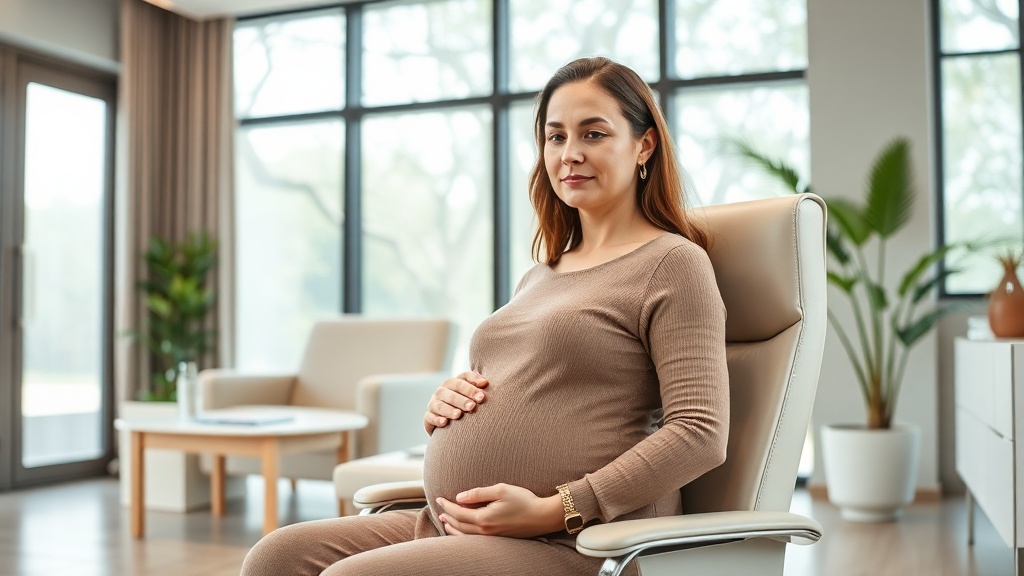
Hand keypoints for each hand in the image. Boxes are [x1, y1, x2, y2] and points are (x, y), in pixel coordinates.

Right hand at [423, 371, 488, 434]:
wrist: (450, 420)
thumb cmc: (465, 401)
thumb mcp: (470, 391)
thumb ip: (476, 383)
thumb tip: (484, 382)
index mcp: (451, 383)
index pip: (460, 382)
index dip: (471, 389)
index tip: (481, 397)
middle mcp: (441, 392)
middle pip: (449, 394)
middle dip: (461, 400)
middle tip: (472, 406)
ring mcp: (433, 404)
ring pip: (439, 405)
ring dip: (449, 410)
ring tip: (458, 415)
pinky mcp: (428, 417)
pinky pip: (430, 417)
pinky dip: (436, 420)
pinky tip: (444, 423)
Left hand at [435, 483, 563, 537]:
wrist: (542, 516)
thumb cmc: (524, 500)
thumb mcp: (501, 490)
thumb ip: (478, 493)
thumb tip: (460, 497)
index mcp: (484, 518)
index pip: (458, 512)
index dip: (447, 505)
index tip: (439, 498)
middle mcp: (485, 530)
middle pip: (459, 525)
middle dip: (447, 516)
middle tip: (440, 509)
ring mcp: (491, 537)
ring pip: (465, 536)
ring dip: (453, 528)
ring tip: (446, 522)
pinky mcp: (497, 539)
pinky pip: (473, 540)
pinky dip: (463, 536)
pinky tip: (463, 531)